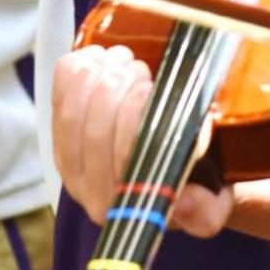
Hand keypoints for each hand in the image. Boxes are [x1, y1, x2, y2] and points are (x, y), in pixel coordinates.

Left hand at [52, 43, 232, 238]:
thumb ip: (206, 211)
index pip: (119, 156)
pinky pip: (56, 100)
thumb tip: (185, 201)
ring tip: (124, 59)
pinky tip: (96, 58)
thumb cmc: (196, 183)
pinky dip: (72, 73)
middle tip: (141, 67)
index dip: (131, 114)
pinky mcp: (61, 139)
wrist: (174, 177)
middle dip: (115, 86)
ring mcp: (72, 166)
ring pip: (71, 113)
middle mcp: (92, 194)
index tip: (152, 88)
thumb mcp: (213, 205)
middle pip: (92, 129)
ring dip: (95, 77)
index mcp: (128, 208)